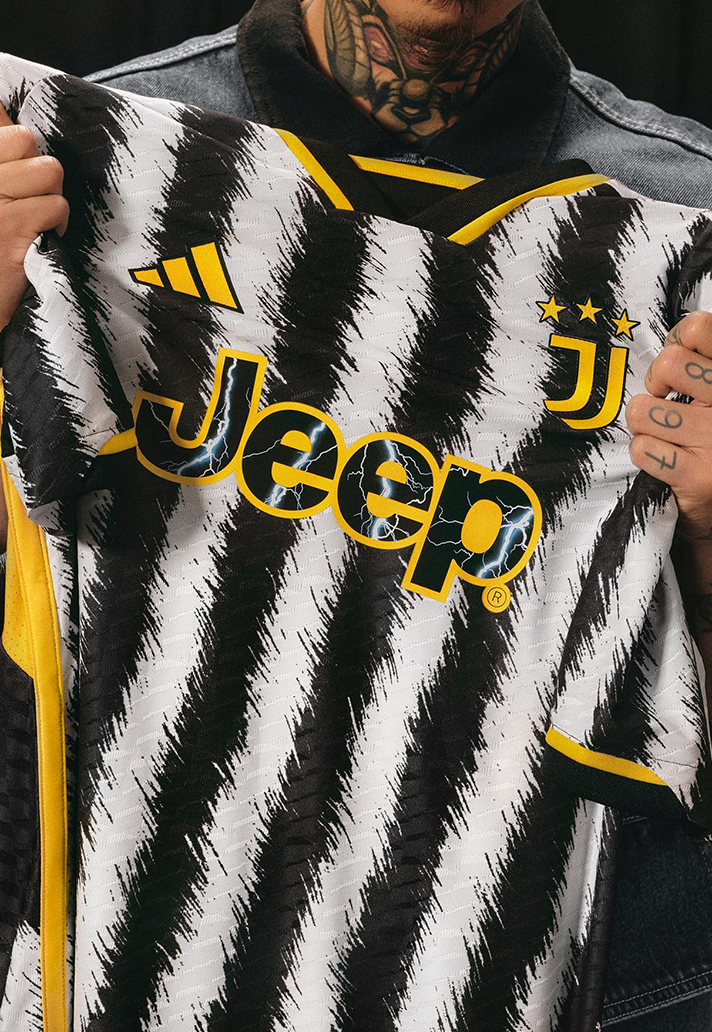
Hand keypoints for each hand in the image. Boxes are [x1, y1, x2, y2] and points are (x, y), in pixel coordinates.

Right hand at [0, 103, 68, 330]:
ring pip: (49, 173)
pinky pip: (55, 206)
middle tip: (29, 202)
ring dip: (50, 200)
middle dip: (39, 173)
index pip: (10, 132)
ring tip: (34, 223)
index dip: (22, 149)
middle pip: (29, 143)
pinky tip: (39, 242)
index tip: (18, 175)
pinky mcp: (12, 228)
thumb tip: (0, 111)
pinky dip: (55, 226)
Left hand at [626, 312, 711, 542]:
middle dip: (653, 382)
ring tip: (662, 432)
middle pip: (668, 363)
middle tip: (663, 399)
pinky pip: (642, 448)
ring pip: (643, 409)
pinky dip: (643, 452)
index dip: (675, 340)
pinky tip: (663, 458)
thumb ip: (701, 365)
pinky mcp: (698, 478)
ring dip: (643, 422)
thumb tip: (669, 344)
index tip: (676, 364)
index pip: (699, 327)